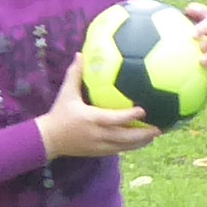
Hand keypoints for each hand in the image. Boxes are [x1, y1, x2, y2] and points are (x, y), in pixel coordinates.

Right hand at [37, 73, 156, 158]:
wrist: (48, 139)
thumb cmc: (58, 114)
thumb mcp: (66, 93)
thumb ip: (75, 74)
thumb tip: (80, 54)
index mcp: (92, 119)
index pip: (115, 119)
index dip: (130, 116)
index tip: (143, 110)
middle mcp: (98, 134)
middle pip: (125, 137)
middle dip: (143, 134)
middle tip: (159, 127)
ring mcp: (99, 145)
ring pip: (124, 146)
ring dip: (140, 142)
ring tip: (154, 136)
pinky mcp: (98, 152)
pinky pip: (118, 150)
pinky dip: (130, 147)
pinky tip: (139, 142)